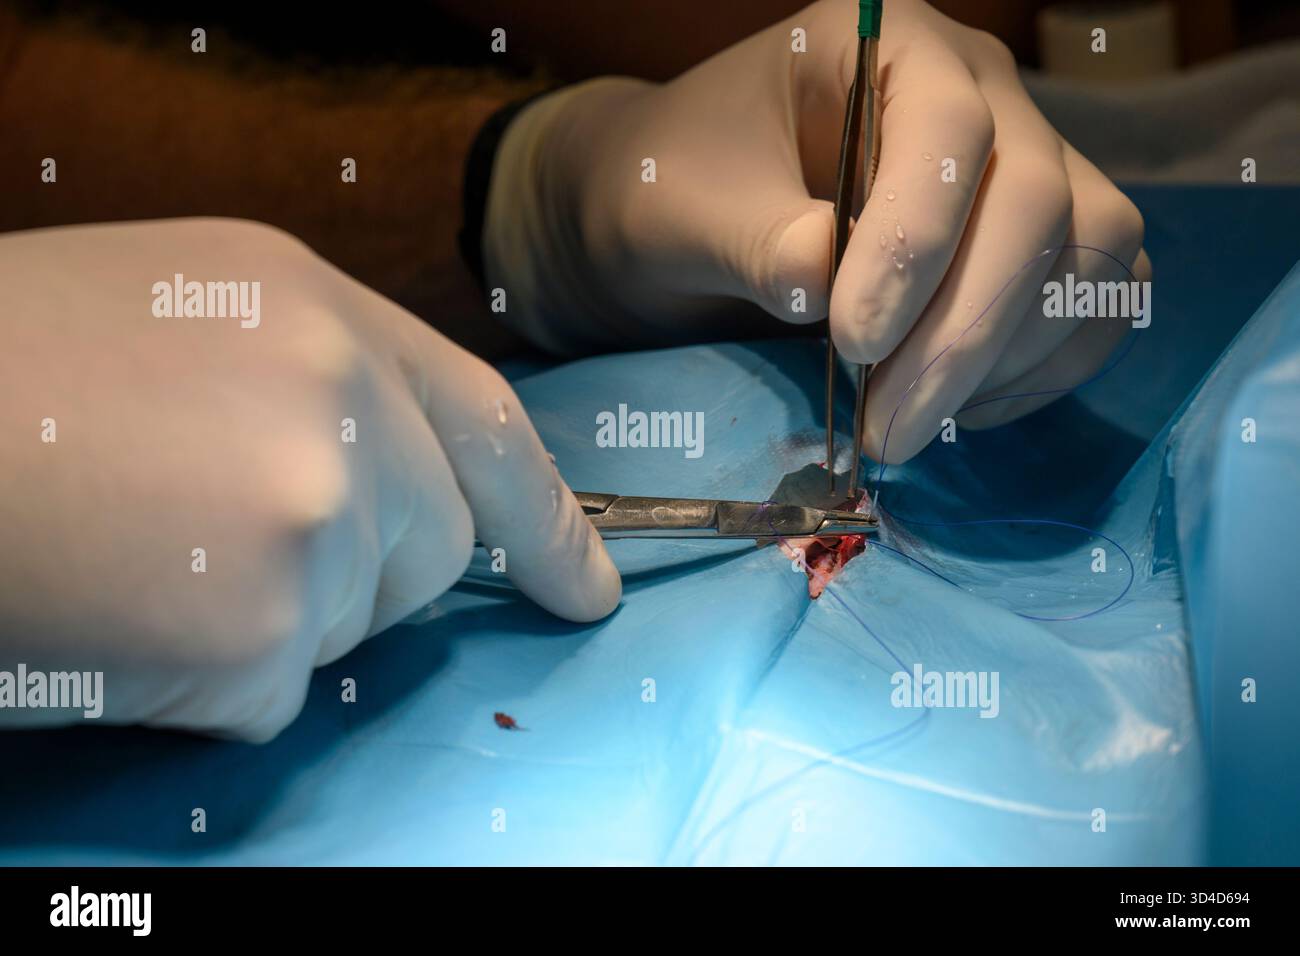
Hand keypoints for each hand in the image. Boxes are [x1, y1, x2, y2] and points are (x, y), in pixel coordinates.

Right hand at [0, 219, 619, 740]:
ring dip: (262, 621)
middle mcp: (336, 389)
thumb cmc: (3, 379)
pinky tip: (117, 613)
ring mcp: (312, 504)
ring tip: (136, 556)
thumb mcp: (175, 328)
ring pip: (353, 620)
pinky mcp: (262, 619)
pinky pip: (275, 690)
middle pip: (431, 541)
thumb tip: (389, 492)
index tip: (588, 586)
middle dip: (355, 573)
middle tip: (214, 547)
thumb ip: (309, 389)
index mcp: (309, 303)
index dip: (546, 514)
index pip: (480, 422)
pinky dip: (202, 681)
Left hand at [489, 0, 1149, 461]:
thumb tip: (828, 280)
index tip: (853, 342)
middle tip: (889, 430)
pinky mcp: (1040, 239)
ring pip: (1091, 248)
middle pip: (1038, 199)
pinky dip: (1044, 365)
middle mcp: (977, 90)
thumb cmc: (680, 189)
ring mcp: (1022, 159)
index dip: (916, 242)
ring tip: (910, 421)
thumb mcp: (684, 210)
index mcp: (886, 44)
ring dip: (1011, 356)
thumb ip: (753, 240)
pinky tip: (961, 407)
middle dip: (965, 330)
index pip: (948, 128)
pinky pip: (1096, 296)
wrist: (691, 211)